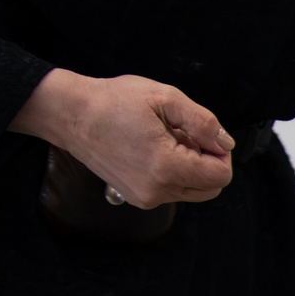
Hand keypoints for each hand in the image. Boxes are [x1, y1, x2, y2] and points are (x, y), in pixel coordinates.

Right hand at [10, 70, 233, 207]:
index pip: (221, 176)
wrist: (69, 114)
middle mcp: (157, 190)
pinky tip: (155, 149)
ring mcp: (146, 198)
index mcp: (167, 168)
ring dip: (191, 167)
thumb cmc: (112, 101)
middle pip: (210, 188)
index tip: (205, 133)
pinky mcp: (136, 197)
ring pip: (192, 191)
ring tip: (167, 139)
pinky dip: (174, 173)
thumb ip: (203, 121)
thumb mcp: (164, 97)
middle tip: (187, 134)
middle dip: (208, 162)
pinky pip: (172, 191)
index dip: (221, 152)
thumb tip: (225, 142)